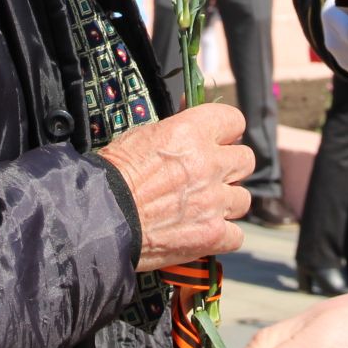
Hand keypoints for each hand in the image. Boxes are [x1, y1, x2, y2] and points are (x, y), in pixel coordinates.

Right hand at [97, 102, 252, 271]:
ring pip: (243, 198)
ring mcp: (214, 201)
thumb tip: (187, 112)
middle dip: (230, 167)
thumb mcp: (142, 135)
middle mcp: (209, 163)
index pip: (234, 120)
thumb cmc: (113, 175)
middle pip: (246, 160)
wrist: (101, 218)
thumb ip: (176, 127)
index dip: (227, 131)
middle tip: (212, 175)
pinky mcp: (212, 234)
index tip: (219, 139)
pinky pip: (236, 234)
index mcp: (192, 132)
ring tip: (205, 207)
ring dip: (227, 202)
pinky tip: (203, 232)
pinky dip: (222, 235)